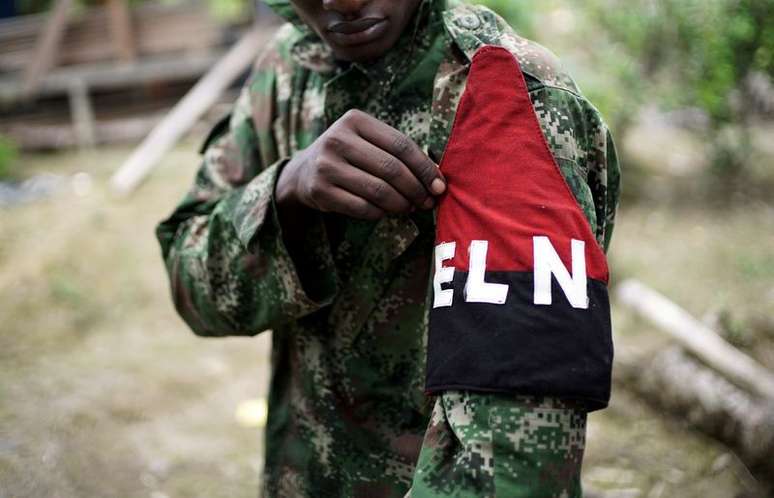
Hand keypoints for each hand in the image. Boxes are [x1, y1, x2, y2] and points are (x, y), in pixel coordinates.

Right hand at [276, 109, 445, 220]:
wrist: (304, 171)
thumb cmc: (350, 155)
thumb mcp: (368, 141)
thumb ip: (398, 152)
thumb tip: (436, 179)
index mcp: (355, 120)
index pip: (401, 145)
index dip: (424, 168)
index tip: (439, 186)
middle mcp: (337, 139)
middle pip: (391, 168)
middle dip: (415, 189)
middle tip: (427, 202)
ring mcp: (326, 165)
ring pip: (378, 190)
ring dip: (401, 204)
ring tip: (410, 208)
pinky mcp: (320, 190)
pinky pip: (362, 207)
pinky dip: (380, 213)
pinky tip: (387, 212)